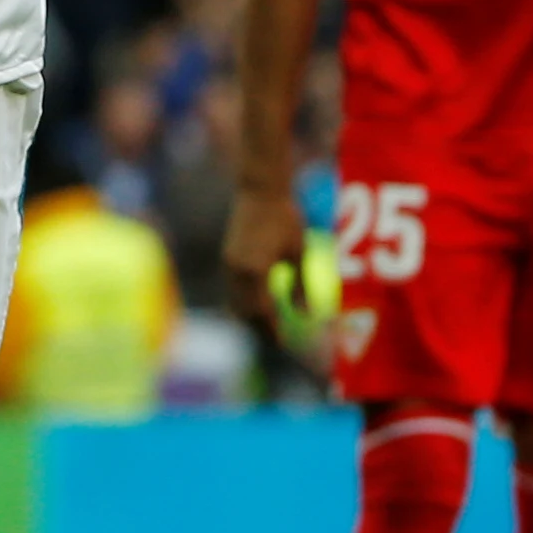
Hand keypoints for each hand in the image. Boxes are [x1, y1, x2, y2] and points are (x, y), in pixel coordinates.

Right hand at [223, 185, 302, 327]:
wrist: (260, 189)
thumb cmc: (285, 216)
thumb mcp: (298, 251)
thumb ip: (300, 284)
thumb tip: (306, 314)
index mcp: (256, 271)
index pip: (262, 312)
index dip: (273, 331)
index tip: (284, 343)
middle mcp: (237, 272)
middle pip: (245, 312)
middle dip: (260, 329)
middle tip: (278, 339)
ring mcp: (229, 265)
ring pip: (235, 303)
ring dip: (250, 317)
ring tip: (269, 326)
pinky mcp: (227, 258)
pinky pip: (233, 290)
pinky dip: (244, 303)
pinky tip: (259, 304)